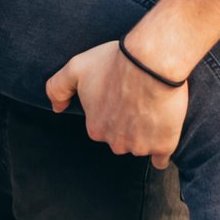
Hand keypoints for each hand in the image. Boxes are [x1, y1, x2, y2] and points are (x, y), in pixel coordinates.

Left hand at [45, 41, 188, 168]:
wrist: (152, 61)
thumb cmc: (115, 62)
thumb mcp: (77, 67)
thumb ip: (57, 88)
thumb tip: (56, 108)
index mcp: (96, 128)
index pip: (103, 126)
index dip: (113, 109)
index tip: (121, 94)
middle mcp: (115, 142)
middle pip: (122, 138)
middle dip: (128, 123)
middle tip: (138, 98)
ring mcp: (140, 146)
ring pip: (142, 145)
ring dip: (147, 132)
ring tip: (154, 106)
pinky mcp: (163, 145)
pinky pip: (161, 158)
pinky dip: (162, 151)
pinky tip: (163, 136)